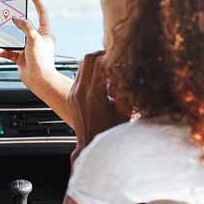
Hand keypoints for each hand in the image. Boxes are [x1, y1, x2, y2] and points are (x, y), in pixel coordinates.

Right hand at [0, 0, 58, 91]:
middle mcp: (36, 38)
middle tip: (5, 8)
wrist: (40, 81)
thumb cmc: (42, 61)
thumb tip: (16, 18)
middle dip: (13, 18)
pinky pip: (7, 51)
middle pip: (23, 23)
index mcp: (44, 32)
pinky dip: (0, 50)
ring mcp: (27, 48)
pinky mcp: (20, 57)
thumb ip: (25, 26)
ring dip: (3, 36)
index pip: (41, 11)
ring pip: (12, 38)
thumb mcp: (34, 39)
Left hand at [67, 51, 129, 165]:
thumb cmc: (112, 133)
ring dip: (95, 64)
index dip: (112, 56)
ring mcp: (73, 94)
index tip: (122, 57)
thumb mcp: (126, 111)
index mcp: (94, 94)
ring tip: (109, 70)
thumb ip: (128, 90)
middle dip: (103, 55)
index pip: (100, 61)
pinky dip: (90, 74)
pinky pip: (79, 76)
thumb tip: (133, 71)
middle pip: (88, 58)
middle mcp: (80, 92)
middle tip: (115, 59)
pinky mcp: (70, 96)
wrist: (91, 147)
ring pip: (82, 65)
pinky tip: (102, 82)